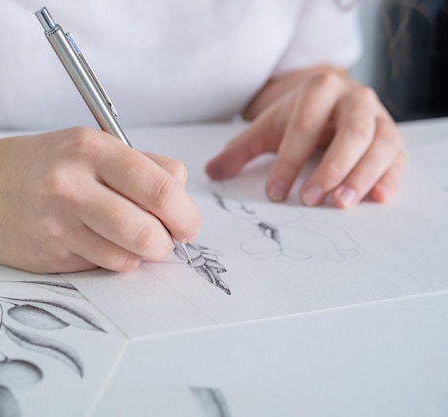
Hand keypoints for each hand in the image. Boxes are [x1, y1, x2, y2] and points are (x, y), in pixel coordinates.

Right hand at [0, 127, 198, 272]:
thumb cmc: (38, 165)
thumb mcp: (87, 146)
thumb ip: (140, 165)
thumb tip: (181, 192)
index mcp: (92, 148)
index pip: (161, 187)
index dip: (185, 213)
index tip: (186, 224)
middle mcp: (73, 184)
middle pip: (150, 230)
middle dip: (167, 243)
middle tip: (164, 240)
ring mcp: (57, 223)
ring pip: (128, 257)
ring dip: (136, 254)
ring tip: (121, 237)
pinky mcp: (47, 254)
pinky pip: (99, 266)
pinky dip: (106, 259)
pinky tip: (88, 241)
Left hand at [205, 69, 406, 208]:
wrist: (330, 98)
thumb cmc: (296, 117)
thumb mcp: (265, 129)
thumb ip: (239, 151)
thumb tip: (210, 173)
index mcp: (319, 90)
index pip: (304, 125)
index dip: (289, 161)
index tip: (275, 193)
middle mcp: (355, 99)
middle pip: (352, 131)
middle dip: (331, 167)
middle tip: (310, 200)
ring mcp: (380, 117)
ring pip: (380, 144)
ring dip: (362, 176)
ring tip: (340, 204)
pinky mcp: (394, 137)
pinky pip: (397, 157)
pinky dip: (389, 179)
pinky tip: (376, 199)